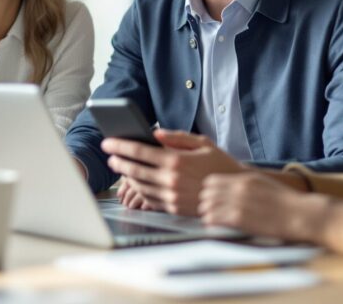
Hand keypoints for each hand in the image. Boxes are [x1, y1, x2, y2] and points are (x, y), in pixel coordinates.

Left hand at [102, 129, 244, 215]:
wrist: (234, 193)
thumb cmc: (219, 164)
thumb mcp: (202, 143)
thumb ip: (177, 137)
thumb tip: (155, 134)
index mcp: (176, 160)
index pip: (140, 151)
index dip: (120, 146)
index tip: (108, 141)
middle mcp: (171, 179)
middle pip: (135, 169)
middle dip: (118, 160)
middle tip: (109, 154)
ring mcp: (171, 196)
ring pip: (140, 185)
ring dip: (126, 175)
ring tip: (120, 166)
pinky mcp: (174, 208)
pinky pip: (149, 199)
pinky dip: (139, 189)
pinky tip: (135, 182)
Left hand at [198, 172, 327, 241]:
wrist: (302, 214)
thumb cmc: (286, 203)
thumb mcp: (263, 185)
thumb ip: (245, 185)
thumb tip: (230, 188)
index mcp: (244, 179)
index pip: (211, 180)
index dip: (208, 191)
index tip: (212, 200)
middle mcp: (238, 188)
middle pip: (207, 193)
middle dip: (205, 203)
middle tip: (209, 212)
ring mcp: (238, 202)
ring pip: (208, 206)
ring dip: (207, 214)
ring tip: (213, 221)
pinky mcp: (240, 218)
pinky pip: (214, 219)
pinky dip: (212, 224)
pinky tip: (216, 228)